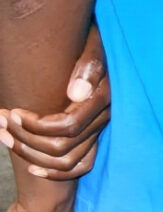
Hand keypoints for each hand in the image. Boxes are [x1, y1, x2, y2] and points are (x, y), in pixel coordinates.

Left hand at [3, 27, 109, 180]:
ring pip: (65, 160)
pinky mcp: (95, 136)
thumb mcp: (92, 43)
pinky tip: (32, 167)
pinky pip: (80, 167)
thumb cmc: (89, 38)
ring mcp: (100, 129)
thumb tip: (75, 94)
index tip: (13, 112)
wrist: (99, 42)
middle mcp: (104, 117)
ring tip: (4, 137)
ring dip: (30, 154)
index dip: (34, 126)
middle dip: (24, 138)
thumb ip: (89, 66)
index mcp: (103, 98)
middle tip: (0, 121)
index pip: (67, 127)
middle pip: (61, 147)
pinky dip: (55, 173)